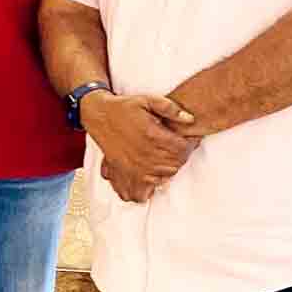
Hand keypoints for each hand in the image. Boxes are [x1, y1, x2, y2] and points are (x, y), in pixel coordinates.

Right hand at [82, 92, 199, 201]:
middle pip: (177, 163)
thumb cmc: (123, 108)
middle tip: (179, 146)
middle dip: (182, 155)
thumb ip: (170, 108)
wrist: (100, 116)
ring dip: (171, 167)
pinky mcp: (126, 174)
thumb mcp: (148, 100)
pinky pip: (143, 191)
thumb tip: (189, 119)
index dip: (191, 143)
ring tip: (167, 156)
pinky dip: (152, 187)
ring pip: (166, 176)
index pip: (183, 148)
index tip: (190, 139)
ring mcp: (135, 167)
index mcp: (152, 136)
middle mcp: (145, 154)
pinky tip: (154, 175)